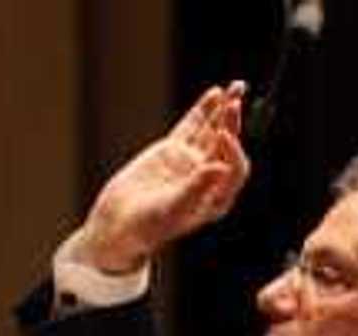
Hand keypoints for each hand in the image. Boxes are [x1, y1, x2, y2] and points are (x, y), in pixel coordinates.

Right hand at [72, 81, 249, 272]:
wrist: (120, 224)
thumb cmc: (147, 226)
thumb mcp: (172, 209)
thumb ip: (197, 188)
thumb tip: (220, 168)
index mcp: (215, 198)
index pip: (234, 169)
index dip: (233, 151)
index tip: (223, 135)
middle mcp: (208, 179)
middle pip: (226, 146)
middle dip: (232, 123)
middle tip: (234, 103)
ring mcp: (191, 162)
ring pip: (212, 131)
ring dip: (224, 110)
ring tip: (237, 87)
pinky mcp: (173, 151)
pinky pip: (192, 126)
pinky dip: (202, 110)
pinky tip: (215, 93)